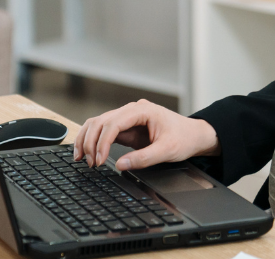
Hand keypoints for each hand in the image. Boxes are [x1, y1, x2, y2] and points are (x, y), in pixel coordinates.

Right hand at [72, 99, 220, 169]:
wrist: (193, 134)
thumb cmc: (184, 138)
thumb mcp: (167, 151)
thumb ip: (144, 158)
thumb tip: (120, 165)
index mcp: (142, 110)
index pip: (113, 122)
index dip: (102, 142)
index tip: (98, 160)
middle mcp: (132, 110)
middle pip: (101, 121)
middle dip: (90, 142)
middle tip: (88, 163)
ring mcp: (127, 117)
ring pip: (98, 123)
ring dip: (87, 139)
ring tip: (81, 158)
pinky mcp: (125, 127)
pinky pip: (104, 131)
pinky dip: (93, 140)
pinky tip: (87, 153)